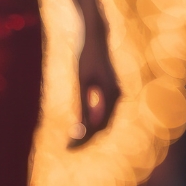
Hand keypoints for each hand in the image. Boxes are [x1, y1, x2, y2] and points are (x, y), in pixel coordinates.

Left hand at [68, 24, 119, 148]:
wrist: (96, 37)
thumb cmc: (86, 56)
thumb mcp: (82, 82)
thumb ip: (84, 105)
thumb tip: (81, 129)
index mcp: (111, 95)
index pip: (97, 126)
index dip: (82, 139)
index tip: (68, 148)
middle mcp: (117, 96)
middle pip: (102, 127)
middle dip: (86, 139)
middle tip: (68, 148)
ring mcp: (116, 94)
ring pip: (104, 122)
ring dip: (90, 133)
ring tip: (73, 141)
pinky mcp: (111, 92)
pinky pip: (103, 114)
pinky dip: (93, 123)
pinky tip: (80, 128)